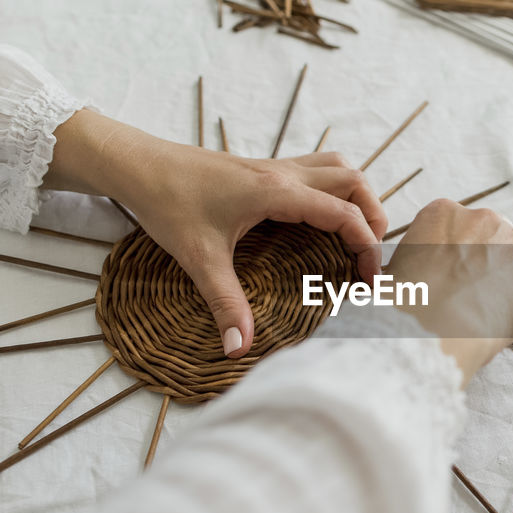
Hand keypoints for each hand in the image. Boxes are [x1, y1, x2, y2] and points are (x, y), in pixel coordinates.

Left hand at [46, 110, 385, 357]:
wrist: (138, 165)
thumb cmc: (167, 202)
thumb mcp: (198, 258)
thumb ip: (225, 303)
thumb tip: (239, 347)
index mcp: (276, 192)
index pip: (344, 213)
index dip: (366, 246)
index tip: (369, 279)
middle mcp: (283, 173)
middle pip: (353, 181)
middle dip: (373, 216)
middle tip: (370, 257)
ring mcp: (274, 166)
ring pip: (337, 167)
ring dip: (356, 197)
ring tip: (357, 233)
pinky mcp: (263, 169)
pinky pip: (315, 170)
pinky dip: (333, 190)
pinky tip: (320, 218)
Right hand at [385, 199, 512, 385]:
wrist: (430, 330)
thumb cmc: (404, 309)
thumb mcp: (392, 274)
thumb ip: (411, 265)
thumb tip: (405, 279)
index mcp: (442, 214)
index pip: (462, 223)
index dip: (464, 249)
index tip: (457, 272)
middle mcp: (482, 219)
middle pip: (498, 230)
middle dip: (492, 255)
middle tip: (479, 289)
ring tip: (512, 293)